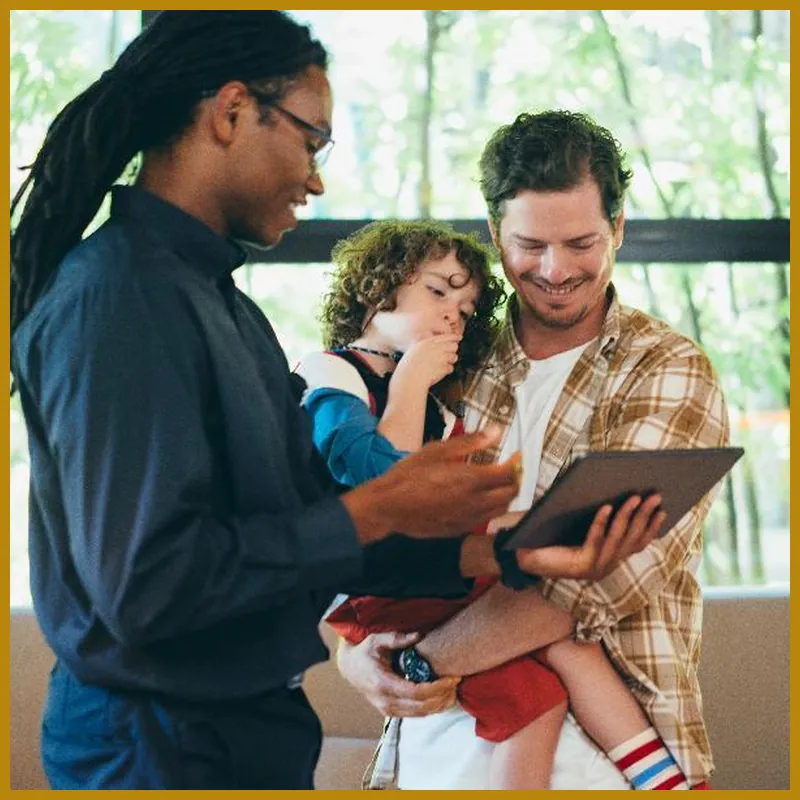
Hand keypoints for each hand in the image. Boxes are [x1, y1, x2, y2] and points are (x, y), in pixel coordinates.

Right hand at [335, 631, 459, 717]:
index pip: (416, 692)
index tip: (452, 678)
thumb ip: (397, 638)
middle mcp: (385, 701)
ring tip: (454, 689)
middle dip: (443, 696)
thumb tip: (419, 636)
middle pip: (422, 706)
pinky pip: (416, 714)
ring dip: (440, 704)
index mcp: (383, 683)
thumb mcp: (377, 640)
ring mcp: (387, 709)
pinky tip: (443, 697)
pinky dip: (432, 708)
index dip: (437, 687)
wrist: (349, 668)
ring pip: (421, 714)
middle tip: (457, 681)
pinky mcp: (391, 712)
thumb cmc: (365, 652)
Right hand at [345, 428, 520, 540]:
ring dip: (505, 496)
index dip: (517, 463)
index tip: (517, 455)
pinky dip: (490, 509)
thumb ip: (470, 442)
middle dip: (515, 480)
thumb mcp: (437, 451)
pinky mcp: (459, 529)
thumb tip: (496, 431)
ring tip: (498, 484)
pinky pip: (485, 520)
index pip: (508, 473)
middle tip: (511, 470)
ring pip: (500, 509)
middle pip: (510, 493)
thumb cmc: (408, 476)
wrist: (389, 506)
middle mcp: (474, 502)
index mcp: (470, 479)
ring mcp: (468, 518)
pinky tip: (480, 500)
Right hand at [393, 334, 461, 389]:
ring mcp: (441, 358)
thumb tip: (435, 340)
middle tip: (446, 355)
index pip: (447, 336)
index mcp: (429, 342)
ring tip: (439, 365)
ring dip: (449, 361)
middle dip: (452, 351)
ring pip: (454, 357)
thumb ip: (425, 343)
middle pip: (454, 346)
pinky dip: (446, 371)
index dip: (454, 337)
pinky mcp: (444, 368)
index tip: (459, 337)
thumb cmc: (410, 366)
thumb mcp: (414, 349)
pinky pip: (451, 368)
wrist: (409, 378)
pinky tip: (438, 372)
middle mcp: (436, 348)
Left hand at [516, 493, 666, 580]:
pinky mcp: (582, 566)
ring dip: (628, 516)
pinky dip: (601, 523)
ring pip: (618, 539)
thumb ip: (599, 517)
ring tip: (635, 497)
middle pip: (632, 539)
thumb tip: (615, 489)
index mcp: (610, 558)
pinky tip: (605, 506)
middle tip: (655, 495)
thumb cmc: (551, 536)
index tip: (663, 508)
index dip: (652, 527)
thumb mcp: (580, 525)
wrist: (524, 554)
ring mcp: (596, 568)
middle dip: (646, 516)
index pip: (638, 543)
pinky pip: (595, 541)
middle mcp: (607, 566)